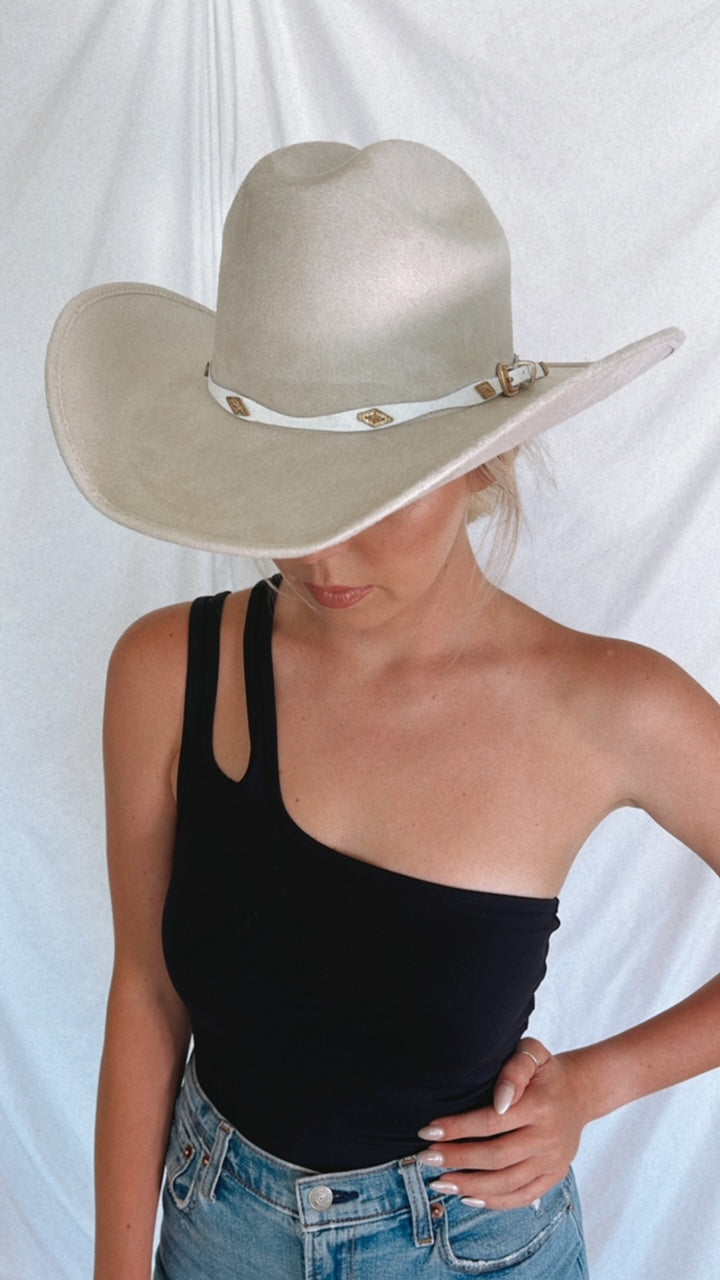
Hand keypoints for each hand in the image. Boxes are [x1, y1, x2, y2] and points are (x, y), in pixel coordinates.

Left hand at [417, 1039, 591, 1208]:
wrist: (580, 1091)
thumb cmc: (545, 1070)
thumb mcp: (532, 1053)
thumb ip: (515, 1069)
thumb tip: (500, 1099)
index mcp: (540, 1105)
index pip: (490, 1122)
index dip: (457, 1128)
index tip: (428, 1130)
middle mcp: (548, 1137)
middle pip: (496, 1157)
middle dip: (457, 1159)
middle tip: (426, 1157)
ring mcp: (553, 1160)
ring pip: (507, 1183)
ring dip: (470, 1186)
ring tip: (440, 1182)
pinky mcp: (554, 1175)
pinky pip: (523, 1196)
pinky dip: (494, 1201)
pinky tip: (468, 1197)